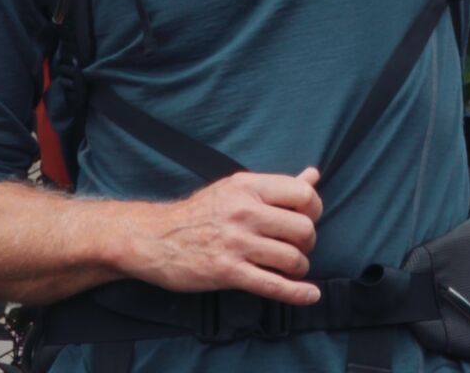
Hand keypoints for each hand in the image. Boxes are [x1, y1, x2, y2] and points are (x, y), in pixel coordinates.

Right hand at [128, 166, 323, 305]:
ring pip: (291, 258)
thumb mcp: (236, 188)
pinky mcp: (228, 272)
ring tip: (292, 267)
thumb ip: (277, 185)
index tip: (308, 219)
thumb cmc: (199, 212)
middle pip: (303, 228)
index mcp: (248, 187)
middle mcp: (244, 212)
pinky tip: (310, 294)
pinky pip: (272, 285)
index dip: (314, 209)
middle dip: (308, 242)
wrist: (154, 238)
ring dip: (299, 267)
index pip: (302, 194)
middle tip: (297, 246)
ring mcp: (236, 243)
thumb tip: (314, 175)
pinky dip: (297, 293)